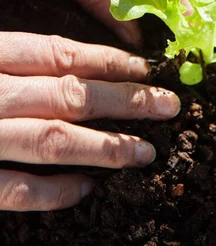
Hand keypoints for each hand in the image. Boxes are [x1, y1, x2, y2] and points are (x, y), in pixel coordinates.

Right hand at [0, 32, 180, 210]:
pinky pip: (18, 190)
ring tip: (145, 152)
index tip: (144, 70)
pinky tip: (88, 187)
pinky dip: (55, 191)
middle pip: (69, 96)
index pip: (59, 55)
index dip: (108, 62)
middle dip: (125, 101)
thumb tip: (74, 64)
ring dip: (105, 148)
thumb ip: (17, 55)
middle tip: (167, 106)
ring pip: (52, 141)